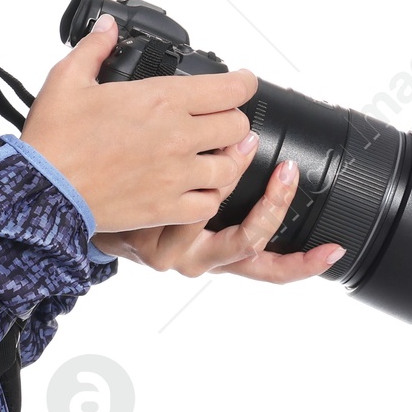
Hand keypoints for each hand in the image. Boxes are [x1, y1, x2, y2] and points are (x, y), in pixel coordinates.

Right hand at [19, 12, 263, 234]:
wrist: (41, 191)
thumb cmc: (53, 138)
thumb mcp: (67, 80)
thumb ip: (95, 48)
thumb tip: (108, 27)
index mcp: (160, 99)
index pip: (230, 88)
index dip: (243, 82)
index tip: (240, 82)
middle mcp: (177, 136)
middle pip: (236, 126)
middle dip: (231, 120)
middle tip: (217, 120)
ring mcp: (176, 175)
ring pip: (231, 167)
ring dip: (225, 159)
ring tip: (212, 156)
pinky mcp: (167, 208)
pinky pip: (209, 204)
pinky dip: (208, 196)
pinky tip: (195, 189)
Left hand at [90, 154, 347, 281]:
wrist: (78, 211)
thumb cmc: (134, 208)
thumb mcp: (186, 214)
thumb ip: (219, 195)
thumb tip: (257, 160)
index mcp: (214, 252)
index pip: (268, 267)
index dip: (305, 264)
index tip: (334, 250)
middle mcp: (200, 259)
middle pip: (254, 246)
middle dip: (276, 205)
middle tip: (288, 170)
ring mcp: (177, 253)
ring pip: (224, 224)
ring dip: (239, 181)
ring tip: (245, 144)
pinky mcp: (154, 238)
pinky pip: (191, 212)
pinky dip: (206, 186)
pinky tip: (214, 158)